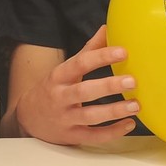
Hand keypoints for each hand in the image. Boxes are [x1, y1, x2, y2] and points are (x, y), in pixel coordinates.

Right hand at [13, 26, 138, 145]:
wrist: (29, 116)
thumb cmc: (54, 87)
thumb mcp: (66, 68)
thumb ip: (88, 50)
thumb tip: (107, 29)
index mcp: (59, 75)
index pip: (80, 63)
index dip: (101, 57)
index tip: (123, 51)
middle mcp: (60, 96)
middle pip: (84, 91)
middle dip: (109, 86)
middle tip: (132, 81)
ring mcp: (65, 118)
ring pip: (90, 116)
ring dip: (114, 111)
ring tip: (136, 105)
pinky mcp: (71, 136)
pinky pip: (93, 136)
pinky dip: (112, 132)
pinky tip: (129, 124)